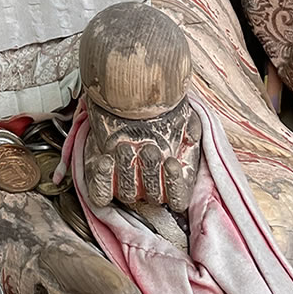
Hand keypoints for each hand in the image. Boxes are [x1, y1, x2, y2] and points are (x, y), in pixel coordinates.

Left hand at [83, 97, 200, 212]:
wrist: (125, 95)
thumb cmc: (157, 111)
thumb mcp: (182, 117)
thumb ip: (191, 130)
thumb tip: (190, 139)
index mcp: (171, 178)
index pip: (177, 199)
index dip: (175, 185)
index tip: (171, 163)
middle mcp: (148, 183)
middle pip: (152, 196)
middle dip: (151, 172)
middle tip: (148, 149)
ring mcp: (124, 181)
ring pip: (127, 193)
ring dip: (127, 171)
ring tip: (126, 147)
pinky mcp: (102, 175)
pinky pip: (101, 193)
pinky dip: (103, 180)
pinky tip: (106, 161)